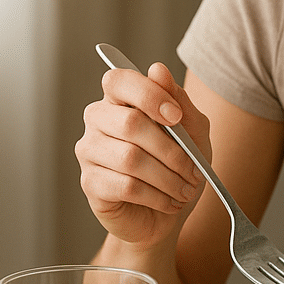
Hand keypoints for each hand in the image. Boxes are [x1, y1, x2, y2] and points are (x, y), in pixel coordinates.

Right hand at [76, 62, 210, 248]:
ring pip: (131, 158)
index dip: (148, 95)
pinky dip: (158, 196)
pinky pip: (127, 186)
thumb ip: (180, 101)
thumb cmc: (178, 165)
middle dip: (172, 150)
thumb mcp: (193, 131)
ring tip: (186, 189)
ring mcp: (89, 151)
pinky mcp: (90, 183)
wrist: (167, 214)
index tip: (176, 117)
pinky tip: (170, 202)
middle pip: (130, 123)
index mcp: (120, 99)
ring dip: (169, 177)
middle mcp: (98, 120)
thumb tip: (157, 69)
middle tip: (194, 170)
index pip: (118, 80)